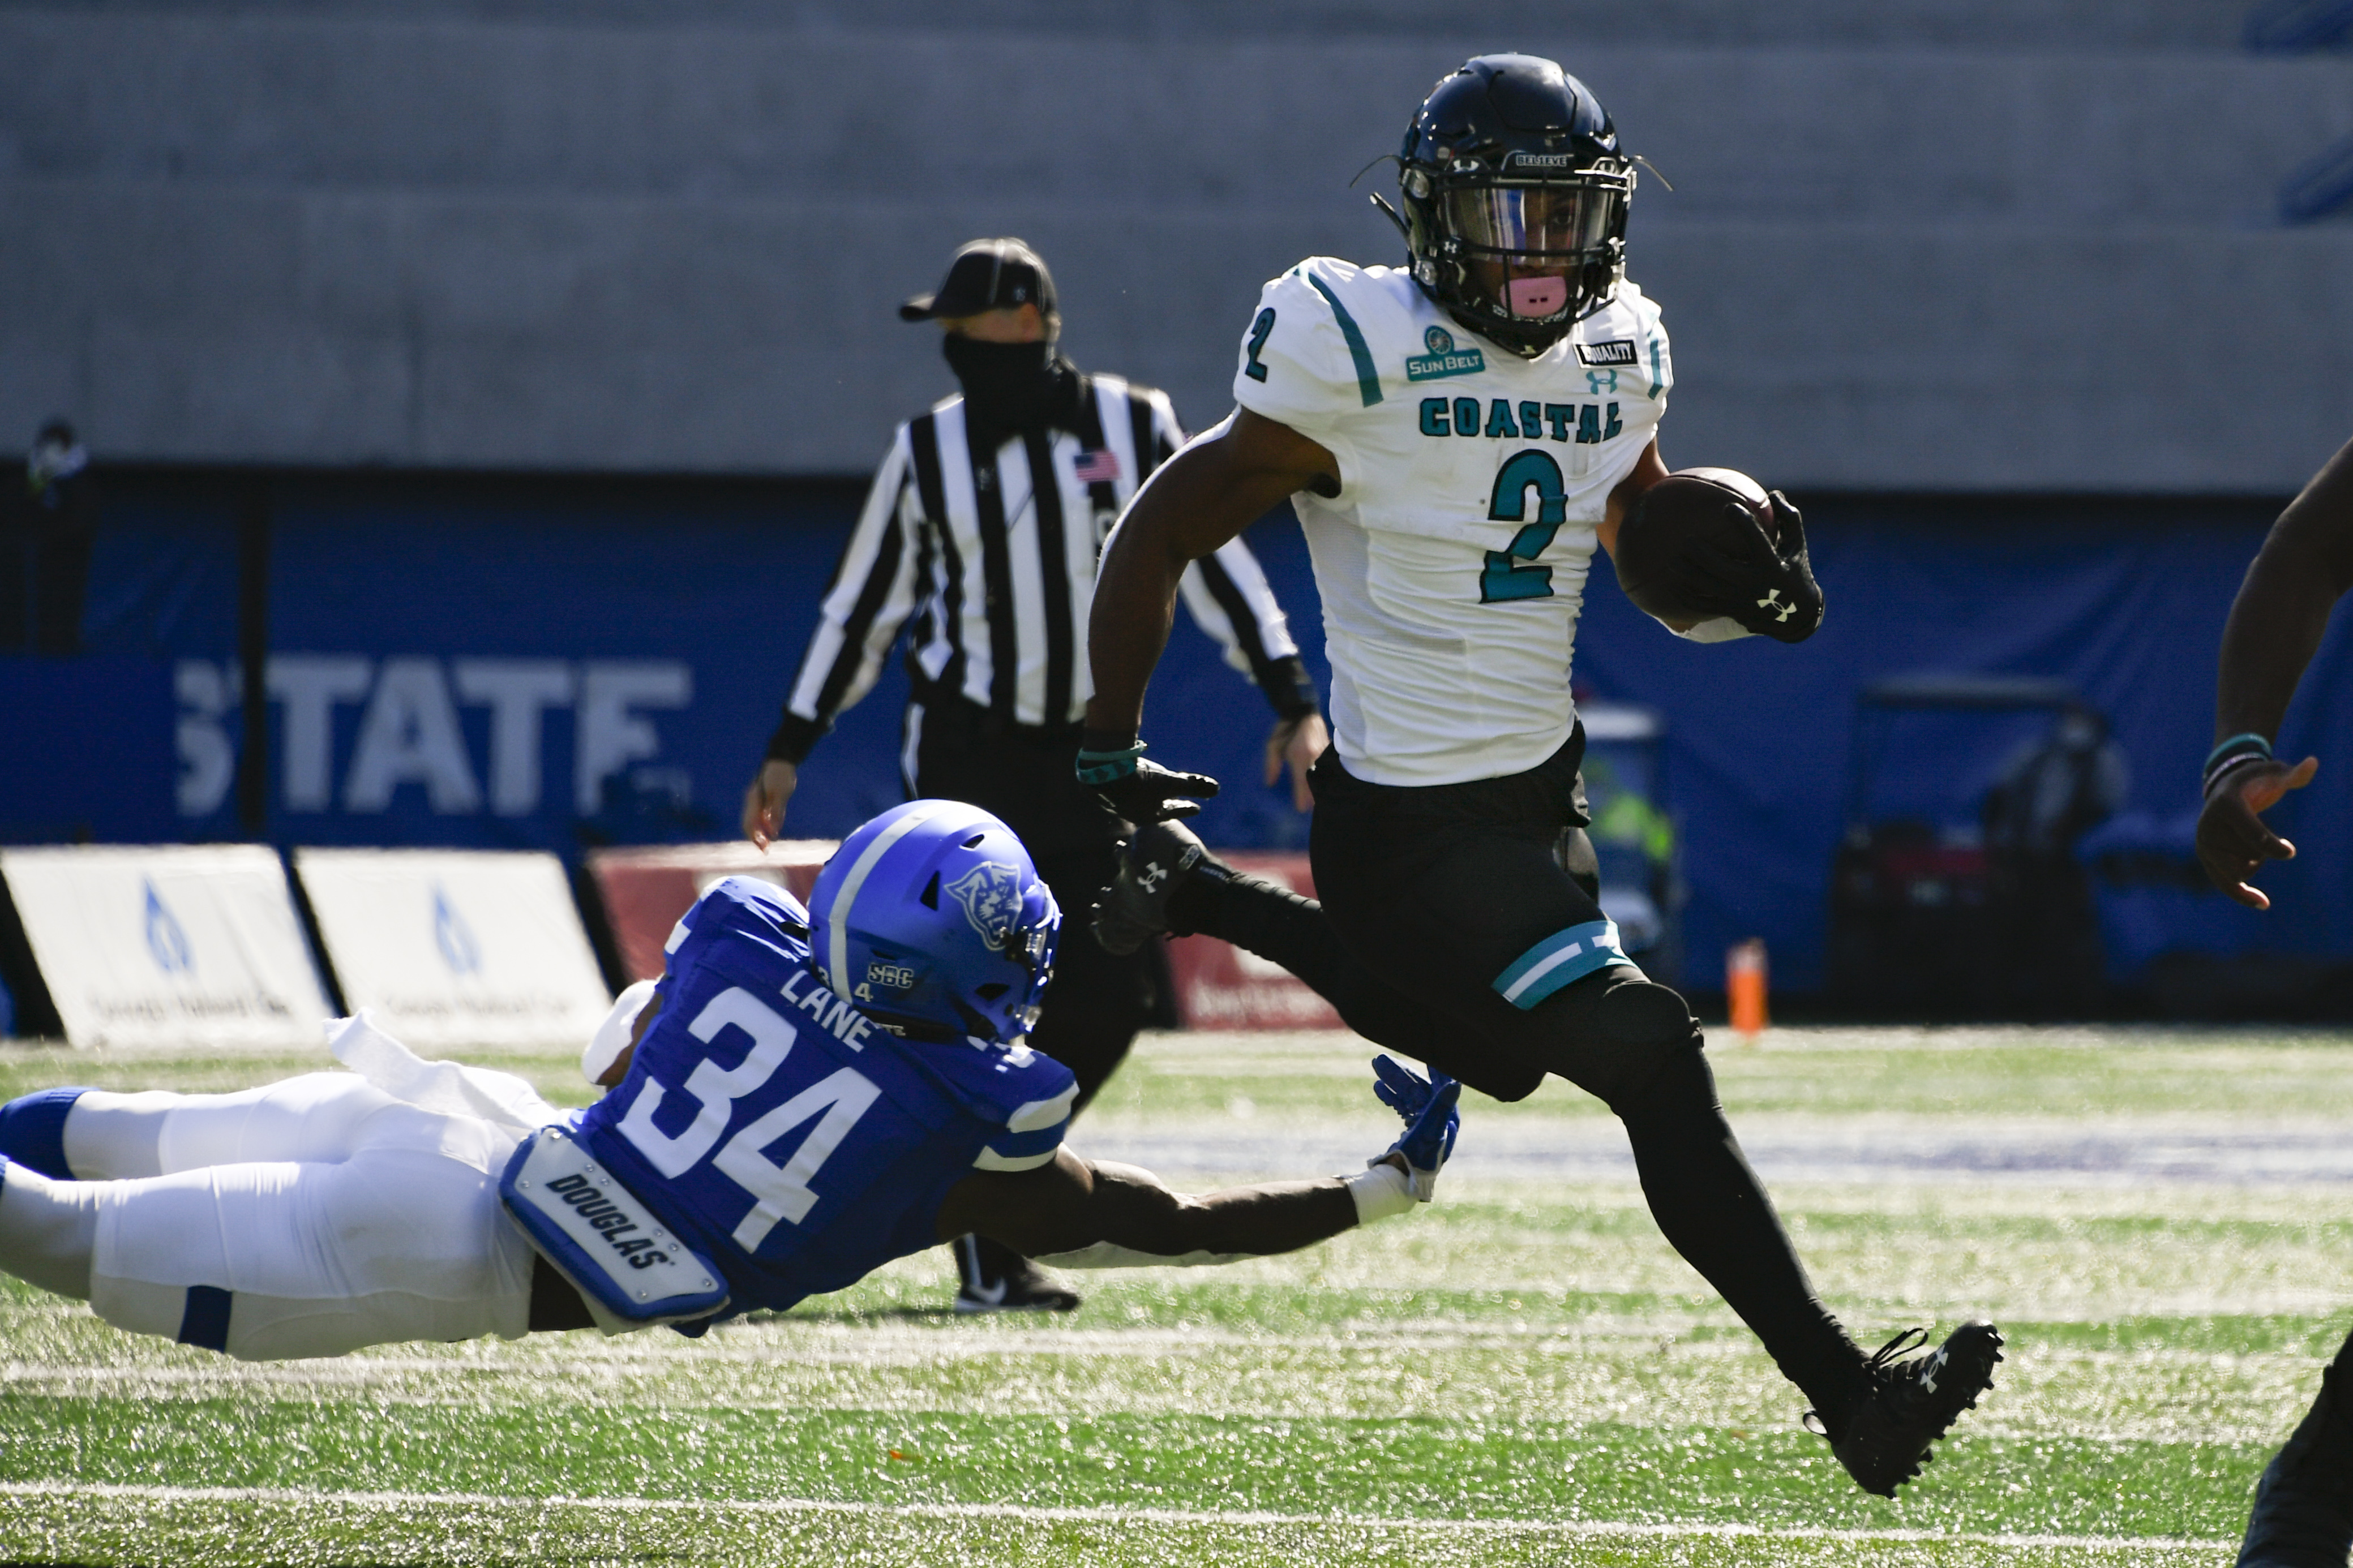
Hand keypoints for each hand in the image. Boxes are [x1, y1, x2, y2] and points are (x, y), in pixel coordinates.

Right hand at [741, 759, 798, 847]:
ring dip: (759, 833)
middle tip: (765, 851)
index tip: (763, 849)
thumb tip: (773, 832)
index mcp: (754, 800)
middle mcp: (752, 801)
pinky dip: (763, 826)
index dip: (755, 838)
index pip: (750, 824)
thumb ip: (776, 812)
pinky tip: (770, 832)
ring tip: (767, 845)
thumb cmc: (781, 775)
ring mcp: (757, 800)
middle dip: (755, 838)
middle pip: (749, 824)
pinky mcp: (764, 799)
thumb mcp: (781, 794)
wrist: (781, 760)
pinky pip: (760, 816)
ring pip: (753, 821)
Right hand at [1078, 741, 1220, 824]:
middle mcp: (1133, 813)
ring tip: (1158, 790)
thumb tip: (1217, 789)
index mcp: (1148, 816)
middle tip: (1179, 802)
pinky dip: (1138, 785)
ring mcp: (1120, 802)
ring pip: (1142, 801)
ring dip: (1153, 796)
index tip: (1198, 808)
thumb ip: (1193, 786)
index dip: (1187, 808)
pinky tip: (1137, 778)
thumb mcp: (1170, 783)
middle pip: (1156, 810)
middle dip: (1169, 805)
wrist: (1103, 773)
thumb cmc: (1140, 781)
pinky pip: (1129, 790)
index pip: (1173, 813)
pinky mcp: (1110, 790)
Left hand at [1263, 712, 1328, 811]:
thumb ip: (1271, 765)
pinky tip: (1323, 785)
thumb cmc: (1285, 729)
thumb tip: (1270, 783)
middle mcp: (1314, 757)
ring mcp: (1323, 754)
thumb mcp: (1273, 746)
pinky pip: (1327, 768)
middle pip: (1316, 782)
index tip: (1301, 809)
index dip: (1302, 797)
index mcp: (1299, 756)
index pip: (1302, 782)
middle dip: (1313, 797)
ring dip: (1320, 788)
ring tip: (1316, 800)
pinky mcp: (1327, 751)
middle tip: (1309, 808)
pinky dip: (1324, 778)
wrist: (1302, 710)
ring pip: (1324, 776)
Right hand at [1370, 1055, 1459, 1201]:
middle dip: (1400, 1073)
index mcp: (1447, 1118)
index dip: (1436, 1067)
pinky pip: (1402, 1108)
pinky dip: (1391, 1097)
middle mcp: (1439, 1121)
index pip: (1443, 1086)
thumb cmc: (1418, 1159)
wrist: (1399, 1185)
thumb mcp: (1429, 1130)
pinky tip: (1378, 1088)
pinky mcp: (1412, 1133)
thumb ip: (1440, 1105)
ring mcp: (1425, 1126)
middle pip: (1419, 1089)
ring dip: (1393, 1082)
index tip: (1430, 1046)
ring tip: (1375, 1068)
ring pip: (1408, 1096)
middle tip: (1378, 1059)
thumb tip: (1455, 1083)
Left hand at [1685, 490, 1822, 641]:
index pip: (1756, 540)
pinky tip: (1673, 587)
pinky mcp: (1731, 611)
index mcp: (1772, 564)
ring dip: (1688, 574)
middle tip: (1686, 540)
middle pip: (1722, 568)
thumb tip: (1774, 494)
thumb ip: (1789, 519)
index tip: (1728, 507)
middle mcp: (1755, 583)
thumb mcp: (1797, 545)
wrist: (1796, 616)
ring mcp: (1742, 600)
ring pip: (1708, 587)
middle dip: (1702, 554)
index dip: (1743, 523)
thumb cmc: (1795, 571)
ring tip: (1672, 560)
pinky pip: (1703, 606)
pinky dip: (1686, 597)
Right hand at [2197, 755, 2317, 908]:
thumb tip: (2314, 762)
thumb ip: (2295, 773)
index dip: (2274, 847)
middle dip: (2264, 851)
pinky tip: (2263, 903)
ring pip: (2241, 870)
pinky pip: (2225, 884)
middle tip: (2263, 830)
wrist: (2224, 789)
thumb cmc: (2256, 782)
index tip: (2291, 852)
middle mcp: (2208, 826)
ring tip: (2251, 842)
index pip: (2252, 833)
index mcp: (2226, 804)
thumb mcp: (2276, 773)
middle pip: (2250, 856)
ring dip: (2256, 863)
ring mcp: (2203, 844)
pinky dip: (2243, 895)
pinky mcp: (2205, 858)